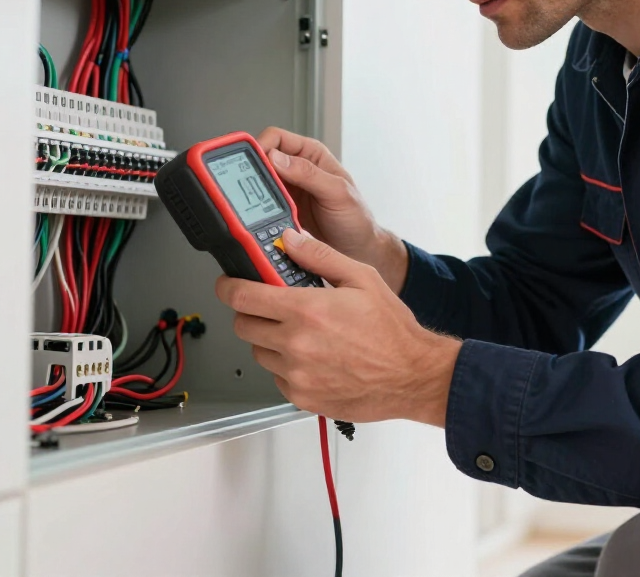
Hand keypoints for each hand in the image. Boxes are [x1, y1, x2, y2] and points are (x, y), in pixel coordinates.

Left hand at [216, 229, 460, 424]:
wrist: (411, 376)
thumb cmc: (391, 330)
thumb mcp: (362, 278)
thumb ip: (321, 256)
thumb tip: (291, 241)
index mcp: (306, 310)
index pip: (243, 297)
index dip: (229, 287)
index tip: (228, 284)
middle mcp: (296, 344)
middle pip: (244, 326)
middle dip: (253, 313)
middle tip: (273, 308)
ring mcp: (297, 375)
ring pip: (259, 353)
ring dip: (270, 340)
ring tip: (301, 334)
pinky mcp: (302, 398)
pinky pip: (277, 378)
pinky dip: (286, 367)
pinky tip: (312, 357)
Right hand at [257, 126, 408, 292]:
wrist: (358, 251)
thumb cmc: (356, 219)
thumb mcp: (337, 192)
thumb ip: (310, 174)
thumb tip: (278, 159)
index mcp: (312, 154)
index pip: (277, 138)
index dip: (262, 146)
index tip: (254, 164)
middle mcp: (297, 168)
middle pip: (263, 158)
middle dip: (252, 169)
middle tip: (245, 185)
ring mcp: (288, 189)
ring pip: (259, 181)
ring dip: (253, 190)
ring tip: (249, 201)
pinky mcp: (281, 209)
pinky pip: (260, 203)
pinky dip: (255, 207)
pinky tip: (256, 215)